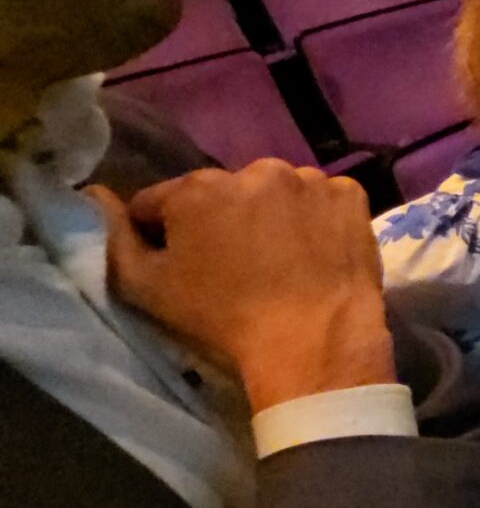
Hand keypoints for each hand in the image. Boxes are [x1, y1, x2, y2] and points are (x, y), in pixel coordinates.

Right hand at [92, 159, 395, 413]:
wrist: (314, 339)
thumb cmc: (223, 318)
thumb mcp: (147, 289)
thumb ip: (115, 239)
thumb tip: (98, 198)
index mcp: (197, 188)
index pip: (159, 203)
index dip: (161, 235)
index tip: (178, 267)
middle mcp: (254, 169)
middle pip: (222, 195)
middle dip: (219, 221)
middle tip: (233, 268)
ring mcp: (309, 179)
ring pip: (275, 194)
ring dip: (271, 216)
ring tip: (279, 261)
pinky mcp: (352, 195)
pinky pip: (323, 201)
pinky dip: (316, 220)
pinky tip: (316, 253)